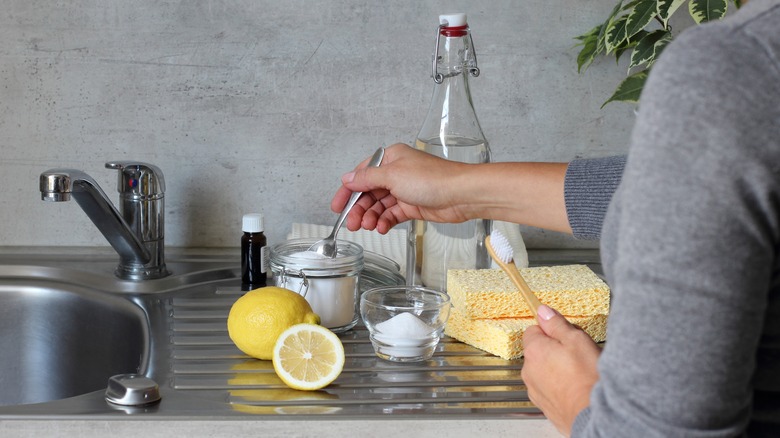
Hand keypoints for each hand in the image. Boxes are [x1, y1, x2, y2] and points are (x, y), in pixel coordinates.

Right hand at [331, 143, 471, 232]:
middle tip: (352, 223)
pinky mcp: (413, 205)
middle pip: (369, 192)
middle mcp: (396, 173)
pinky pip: (392, 214)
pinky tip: (381, 227)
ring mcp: (405, 190)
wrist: (461, 195)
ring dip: (371, 217)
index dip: (348, 191)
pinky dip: (385, 221)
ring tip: (368, 227)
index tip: (337, 206)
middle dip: (359, 208)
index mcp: (390, 158)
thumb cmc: (432, 179)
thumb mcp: (392, 175)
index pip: (361, 174)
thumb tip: (348, 178)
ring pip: (380, 205)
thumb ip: (367, 178)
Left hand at [522, 305, 601, 435]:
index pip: (533, 330)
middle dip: (554, 349)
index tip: (564, 334)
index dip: (550, 330)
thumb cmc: (588, 378)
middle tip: (576, 353)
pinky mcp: (544, 404)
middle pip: (538, 351)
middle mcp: (529, 370)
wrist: (595, 414)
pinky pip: (549, 388)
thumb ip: (557, 324)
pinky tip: (576, 386)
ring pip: (543, 370)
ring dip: (556, 368)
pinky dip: (559, 386)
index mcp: (534, 351)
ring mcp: (535, 389)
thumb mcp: (576, 340)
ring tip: (579, 372)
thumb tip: (543, 311)